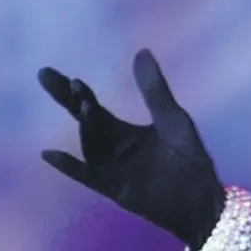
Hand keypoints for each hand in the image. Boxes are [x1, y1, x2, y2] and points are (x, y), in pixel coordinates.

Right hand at [37, 49, 225, 248]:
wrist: (202, 198)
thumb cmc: (189, 159)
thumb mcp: (172, 119)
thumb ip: (155, 90)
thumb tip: (141, 51)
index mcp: (124, 133)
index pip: (92, 108)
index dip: (76, 91)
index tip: (66, 75)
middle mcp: (112, 149)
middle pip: (84, 120)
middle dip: (68, 98)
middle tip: (47, 76)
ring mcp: (112, 168)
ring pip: (91, 143)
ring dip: (87, 124)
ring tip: (86, 103)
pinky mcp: (116, 188)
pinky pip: (88, 176)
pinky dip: (70, 167)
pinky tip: (51, 155)